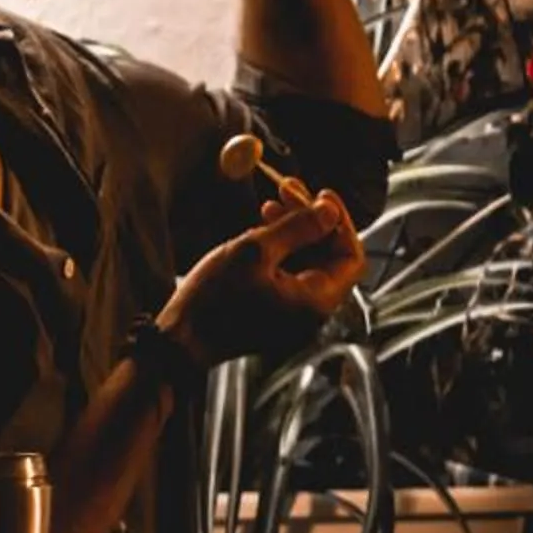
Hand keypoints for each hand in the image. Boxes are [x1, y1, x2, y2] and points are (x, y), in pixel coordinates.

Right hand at [159, 184, 364, 365]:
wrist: (182, 340)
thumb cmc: (214, 300)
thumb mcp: (253, 252)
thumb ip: (296, 228)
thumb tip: (327, 211)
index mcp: (317, 300)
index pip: (350, 255)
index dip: (339, 221)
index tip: (320, 196)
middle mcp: (313, 311)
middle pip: (329, 258)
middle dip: (311, 222)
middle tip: (288, 192)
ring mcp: (295, 315)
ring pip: (308, 265)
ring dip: (294, 234)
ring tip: (269, 207)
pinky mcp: (276, 314)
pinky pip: (290, 277)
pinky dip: (281, 253)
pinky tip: (260, 234)